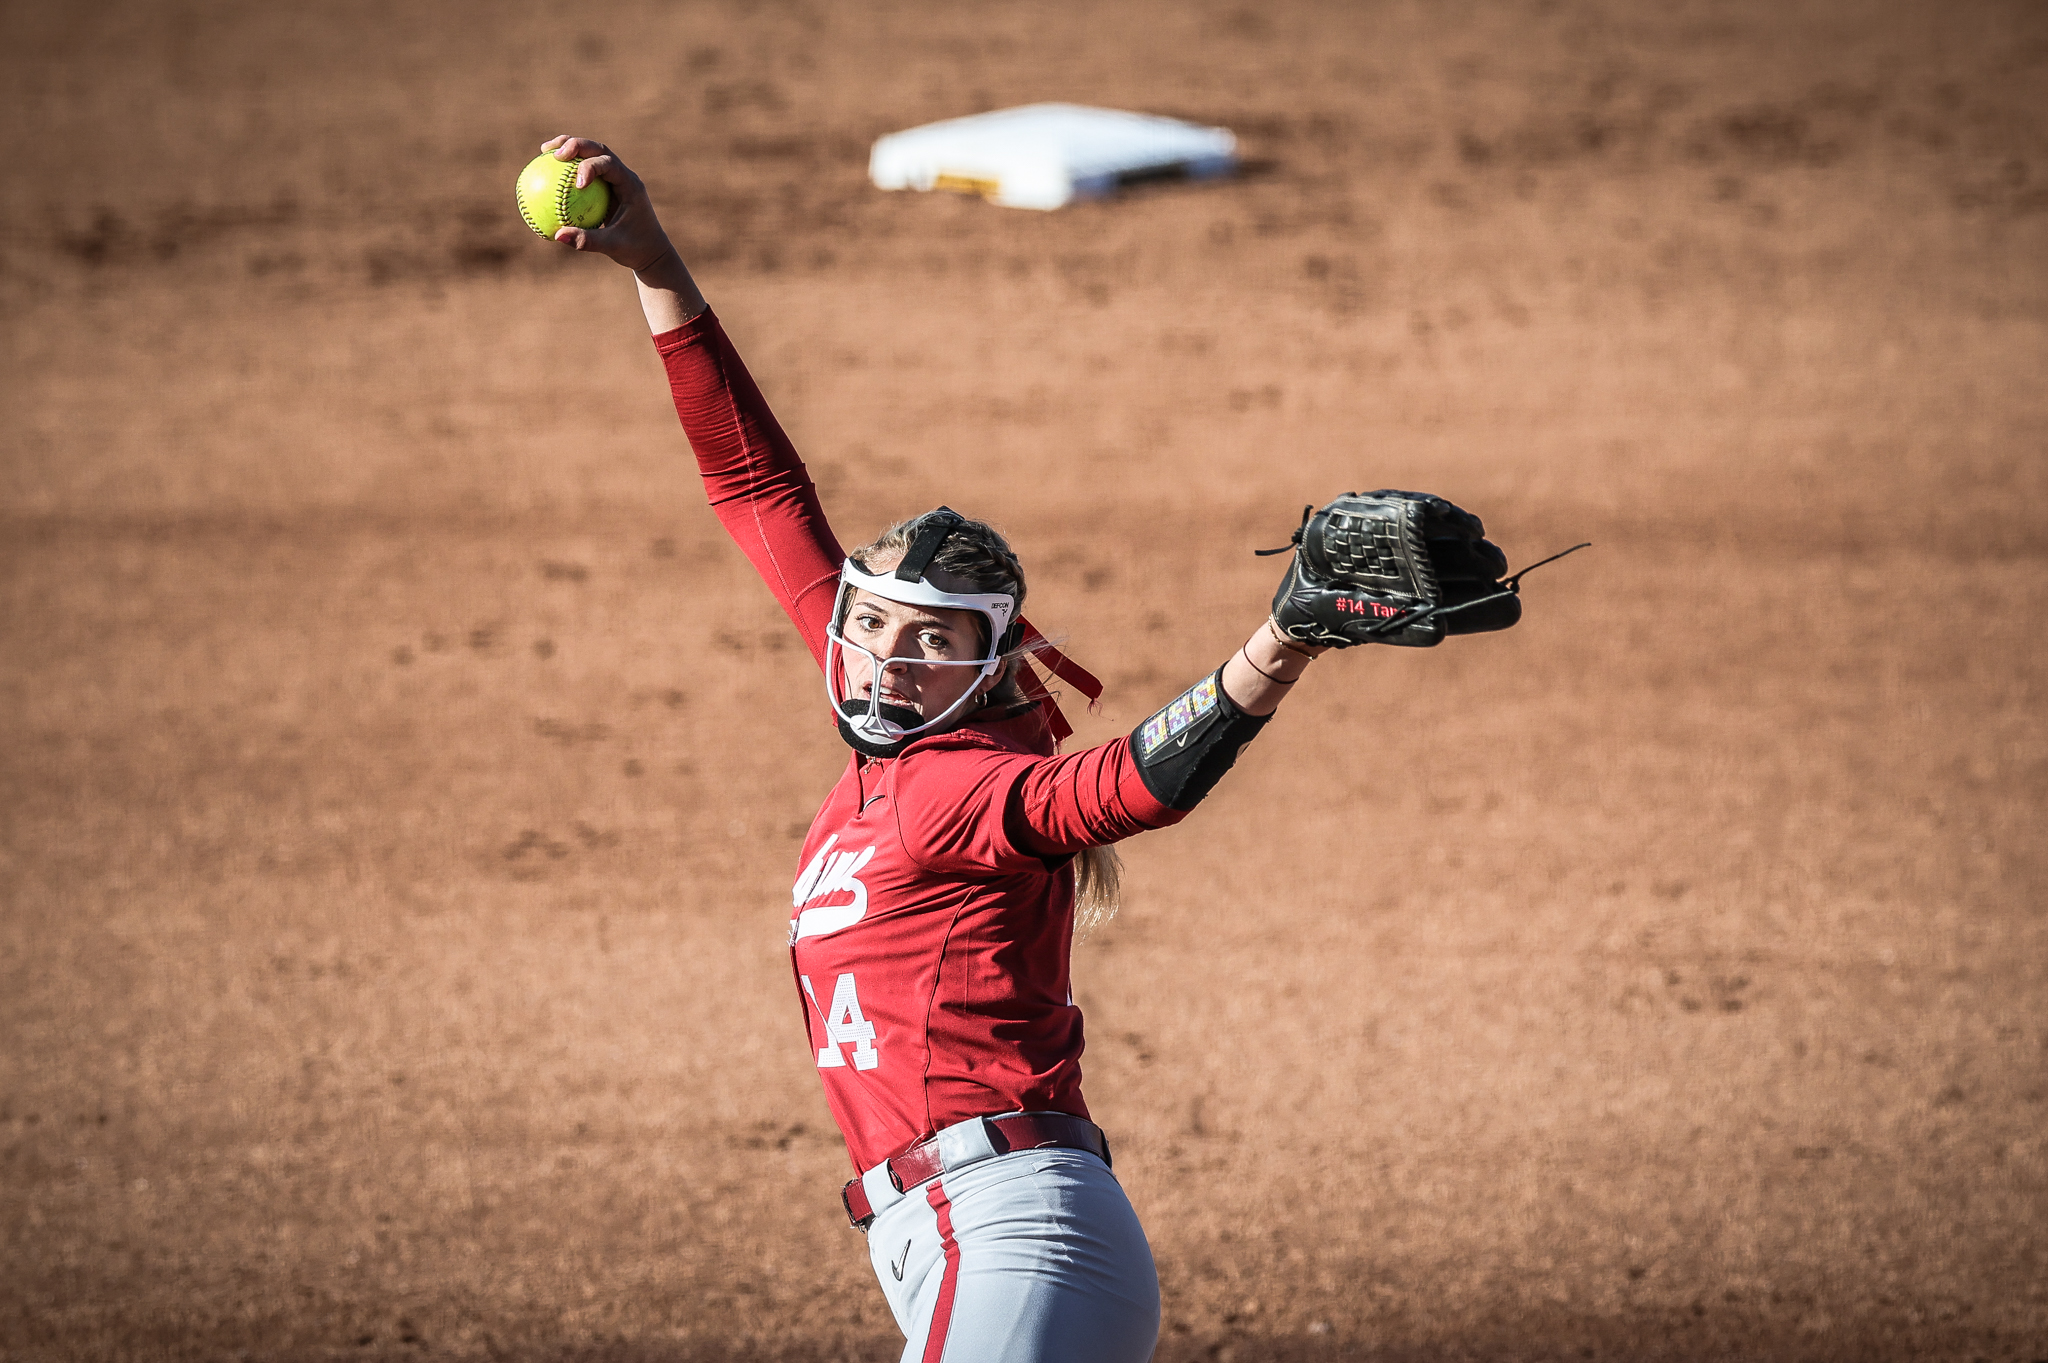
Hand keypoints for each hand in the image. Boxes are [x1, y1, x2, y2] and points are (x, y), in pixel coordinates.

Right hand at [537, 136, 705, 331]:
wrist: (650, 251)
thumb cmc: (636, 249)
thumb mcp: (613, 247)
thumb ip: (587, 241)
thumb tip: (557, 236)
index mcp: (630, 185)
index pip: (609, 165)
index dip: (590, 167)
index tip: (576, 184)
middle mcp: (623, 176)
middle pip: (598, 149)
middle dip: (576, 145)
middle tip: (553, 153)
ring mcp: (614, 178)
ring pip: (591, 154)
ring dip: (569, 148)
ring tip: (544, 151)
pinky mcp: (605, 186)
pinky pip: (585, 172)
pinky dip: (567, 169)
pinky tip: (544, 174)